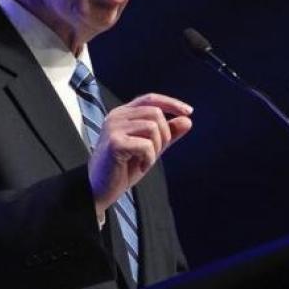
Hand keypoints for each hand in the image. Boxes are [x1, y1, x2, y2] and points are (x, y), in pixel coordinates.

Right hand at [88, 93, 192, 212]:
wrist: (100, 189)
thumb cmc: (122, 168)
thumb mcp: (151, 148)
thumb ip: (168, 134)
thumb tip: (187, 120)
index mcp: (123, 114)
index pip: (151, 99)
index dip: (171, 103)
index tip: (188, 112)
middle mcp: (116, 116)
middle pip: (155, 113)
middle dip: (164, 134)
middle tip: (155, 152)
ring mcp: (113, 128)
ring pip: (152, 127)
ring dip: (156, 148)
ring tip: (145, 160)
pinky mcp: (114, 142)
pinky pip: (146, 145)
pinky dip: (149, 158)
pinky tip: (140, 166)